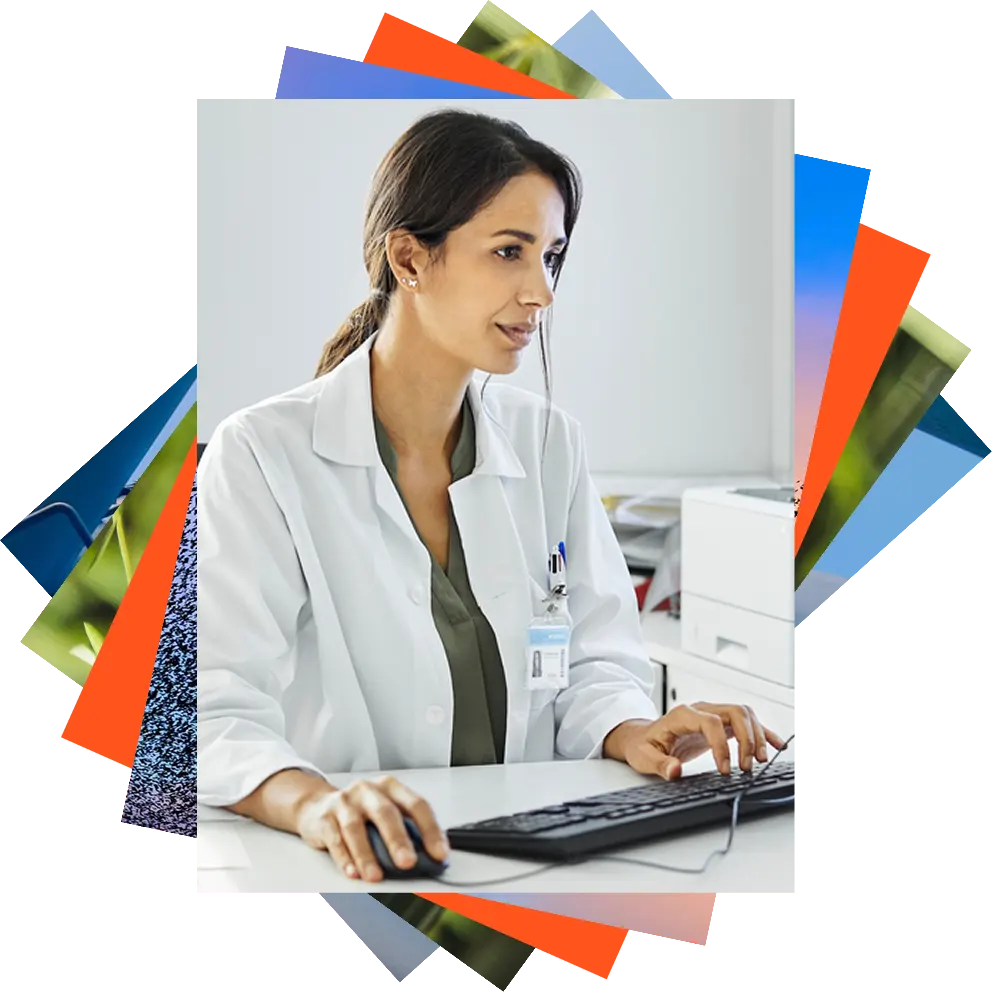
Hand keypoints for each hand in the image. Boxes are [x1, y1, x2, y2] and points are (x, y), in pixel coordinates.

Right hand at [295, 775, 448, 882]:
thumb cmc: (362, 812)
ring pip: (356, 828)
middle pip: (386, 813)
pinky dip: (344, 858)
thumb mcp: (386, 813)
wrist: (319, 806)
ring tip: (376, 876)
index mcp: (391, 787)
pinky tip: (353, 872)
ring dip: (367, 855)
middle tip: (408, 862)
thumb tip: (430, 859)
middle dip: (398, 840)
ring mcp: (345, 802)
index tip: (439, 854)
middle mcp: (368, 791)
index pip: (416, 805)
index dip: (430, 830)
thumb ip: (407, 830)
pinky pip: (335, 839)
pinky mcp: (324, 818)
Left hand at [606, 702, 788, 780]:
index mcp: (682, 715)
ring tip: (761, 761)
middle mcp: (700, 710)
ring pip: (744, 714)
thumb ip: (659, 765)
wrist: (641, 738)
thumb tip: (675, 771)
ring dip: (757, 735)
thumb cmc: (642, 746)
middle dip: (747, 738)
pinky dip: (762, 732)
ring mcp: (712, 714)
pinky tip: (776, 745)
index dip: (722, 745)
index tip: (725, 769)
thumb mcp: (643, 758)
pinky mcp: (720, 724)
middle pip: (734, 712)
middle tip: (747, 767)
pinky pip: (746, 722)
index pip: (711, 721)